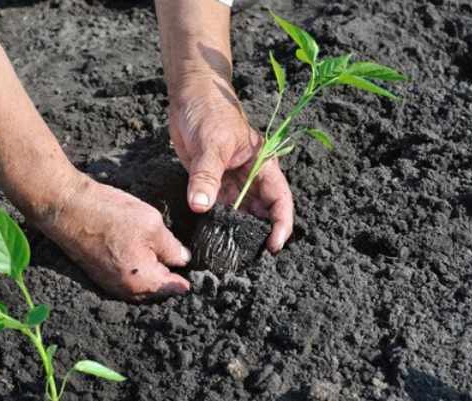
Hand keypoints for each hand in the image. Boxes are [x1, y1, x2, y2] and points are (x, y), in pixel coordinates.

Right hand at [37, 173, 190, 301]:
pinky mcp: (101, 274)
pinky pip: (128, 278)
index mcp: (143, 281)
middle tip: (185, 259)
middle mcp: (126, 290)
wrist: (67, 207)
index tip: (201, 271)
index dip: (190, 278)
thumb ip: (173, 247)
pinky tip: (144, 251)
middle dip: (172, 277)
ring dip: (155, 273)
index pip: (175, 288)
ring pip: (143, 285)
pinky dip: (139, 269)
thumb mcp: (152, 225)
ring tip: (166, 254)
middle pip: (159, 290)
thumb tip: (184, 260)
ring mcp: (111, 284)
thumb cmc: (110, 214)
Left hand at [168, 75, 293, 251]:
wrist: (189, 95)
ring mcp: (232, 181)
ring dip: (236, 230)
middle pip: (262, 212)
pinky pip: (218, 208)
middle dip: (258, 234)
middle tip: (246, 257)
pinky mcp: (213, 183)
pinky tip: (211, 237)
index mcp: (263, 164)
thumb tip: (200, 206)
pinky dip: (216, 222)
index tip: (273, 246)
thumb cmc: (209, 111)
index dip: (281, 225)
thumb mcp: (211, 143)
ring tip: (229, 252)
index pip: (280, 200)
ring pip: (240, 213)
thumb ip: (206, 176)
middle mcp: (251, 177)